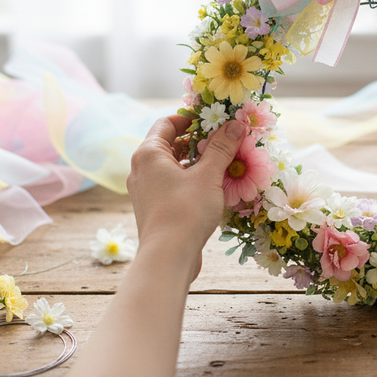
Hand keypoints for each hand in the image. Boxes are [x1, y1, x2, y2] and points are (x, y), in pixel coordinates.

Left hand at [126, 115, 245, 278]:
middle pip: (170, 143)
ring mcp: (145, 189)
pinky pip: (171, 183)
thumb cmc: (186, 211)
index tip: (215, 121)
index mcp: (148, 154)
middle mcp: (141, 169)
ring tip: (222, 162)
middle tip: (224, 140)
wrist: (168, 257)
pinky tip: (211, 185)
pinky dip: (189, 179)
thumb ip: (221, 147)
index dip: (192, 119)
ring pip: (172, 165)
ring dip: (196, 161)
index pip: (167, 123)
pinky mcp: (153, 207)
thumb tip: (235, 124)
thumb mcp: (208, 175)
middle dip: (198, 140)